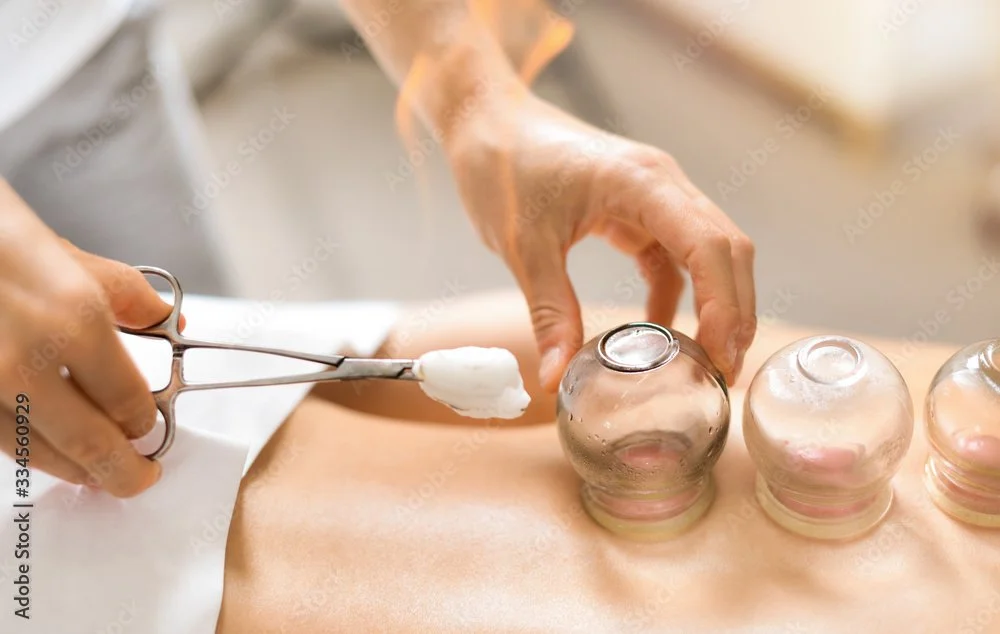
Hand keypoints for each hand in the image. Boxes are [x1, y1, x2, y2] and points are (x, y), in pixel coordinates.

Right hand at [0, 180, 175, 495]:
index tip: (150, 427)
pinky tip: (41, 449)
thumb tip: (165, 317)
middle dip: (121, 470)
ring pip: (34, 453)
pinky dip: (24, 449)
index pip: (129, 401)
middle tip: (137, 477)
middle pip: (89, 443)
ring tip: (93, 472)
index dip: (145, 422)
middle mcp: (24, 360)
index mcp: (73, 319)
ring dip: (70, 469)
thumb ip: (123, 293)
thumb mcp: (62, 251)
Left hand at [445, 94, 755, 389]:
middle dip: (734, 311)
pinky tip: (660, 332)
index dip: (725, 305)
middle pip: (726, 249)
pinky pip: (672, 256)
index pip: (708, 245)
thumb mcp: (522, 246)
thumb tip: (555, 379)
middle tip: (724, 373)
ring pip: (708, 252)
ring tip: (708, 362)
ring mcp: (654, 194)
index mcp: (641, 182)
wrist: (485, 120)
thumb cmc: (502, 164)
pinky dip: (675, 295)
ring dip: (716, 304)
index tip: (720, 357)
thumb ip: (549, 311)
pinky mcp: (638, 208)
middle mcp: (662, 183)